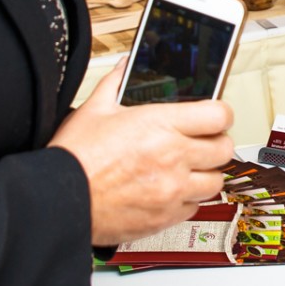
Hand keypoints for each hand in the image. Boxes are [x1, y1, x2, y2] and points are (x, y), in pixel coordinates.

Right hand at [50, 59, 234, 244]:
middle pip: (224, 149)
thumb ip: (116, 84)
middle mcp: (173, 159)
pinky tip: (170, 190)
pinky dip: (187, 199)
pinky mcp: (165, 217)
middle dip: (216, 143)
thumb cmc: (74, 158)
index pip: (219, 115)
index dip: (220, 114)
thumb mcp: (94, 109)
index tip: (213, 117)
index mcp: (160, 126)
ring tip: (186, 169)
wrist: (59, 200)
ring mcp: (172, 191)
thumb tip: (126, 67)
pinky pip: (194, 207)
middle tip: (202, 142)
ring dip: (204, 173)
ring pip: (215, 181)